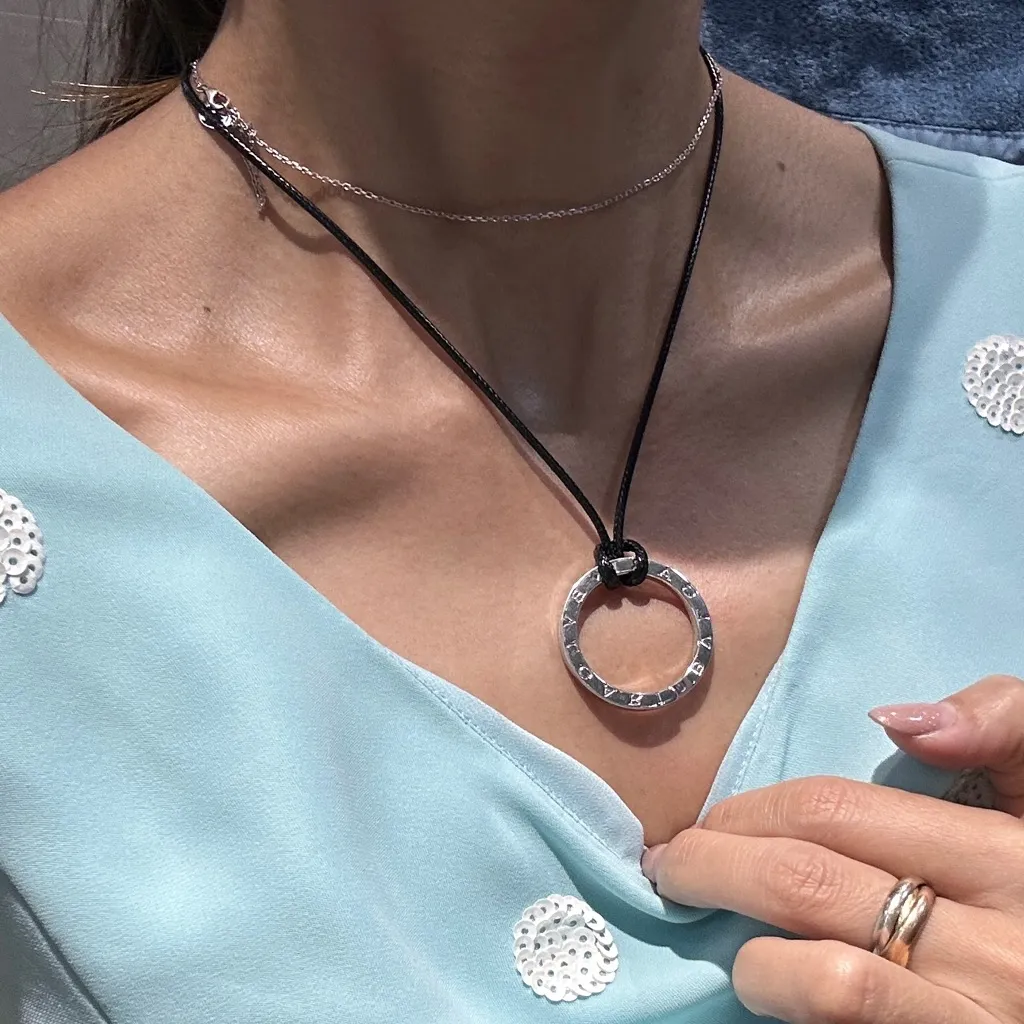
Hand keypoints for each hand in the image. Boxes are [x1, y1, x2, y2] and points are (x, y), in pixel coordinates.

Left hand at [641, 675, 1023, 1022]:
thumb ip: (1002, 729)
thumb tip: (899, 720)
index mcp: (1006, 855)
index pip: (835, 812)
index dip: (748, 812)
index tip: (707, 820)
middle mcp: (1000, 944)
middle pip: (807, 882)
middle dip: (712, 865)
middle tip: (672, 869)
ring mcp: (977, 1019)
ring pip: (823, 976)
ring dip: (746, 956)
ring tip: (718, 939)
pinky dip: (786, 1001)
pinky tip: (770, 988)